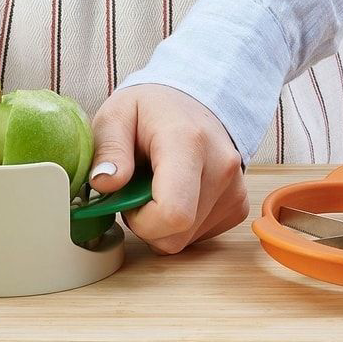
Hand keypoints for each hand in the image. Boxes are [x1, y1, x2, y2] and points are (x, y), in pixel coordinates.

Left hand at [89, 84, 246, 254]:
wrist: (193, 101)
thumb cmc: (151, 109)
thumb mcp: (116, 114)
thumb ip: (108, 148)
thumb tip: (104, 184)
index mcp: (188, 144)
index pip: (174, 214)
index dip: (141, 222)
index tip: (128, 198)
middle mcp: (220, 168)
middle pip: (176, 235)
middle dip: (146, 224)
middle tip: (137, 190)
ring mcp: (234, 189)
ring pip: (186, 240)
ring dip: (162, 224)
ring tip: (157, 186)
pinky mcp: (238, 205)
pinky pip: (199, 235)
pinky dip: (180, 224)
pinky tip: (176, 194)